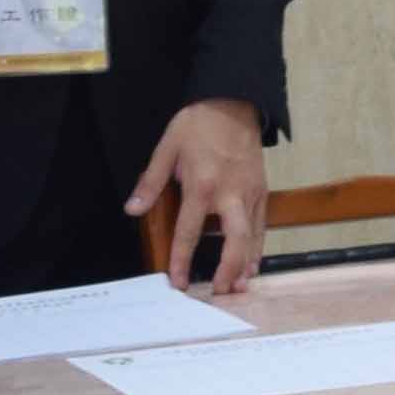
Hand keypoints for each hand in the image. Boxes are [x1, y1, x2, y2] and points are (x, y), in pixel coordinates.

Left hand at [129, 99, 270, 296]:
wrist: (233, 103)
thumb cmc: (198, 124)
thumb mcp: (167, 147)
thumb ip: (151, 182)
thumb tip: (132, 209)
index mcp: (202, 186)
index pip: (190, 232)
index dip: (182, 260)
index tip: (179, 282)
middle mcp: (229, 194)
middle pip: (233, 241)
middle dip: (228, 270)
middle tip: (219, 291)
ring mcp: (249, 194)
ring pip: (252, 237)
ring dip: (246, 265)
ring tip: (239, 287)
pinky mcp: (261, 191)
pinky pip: (261, 225)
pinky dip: (257, 247)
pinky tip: (252, 263)